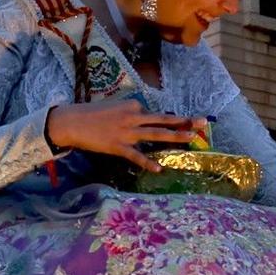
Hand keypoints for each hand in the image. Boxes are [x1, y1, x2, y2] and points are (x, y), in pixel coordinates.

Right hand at [45, 101, 200, 171]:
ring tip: (192, 138)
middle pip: (164, 120)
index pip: (152, 114)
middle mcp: (133, 117)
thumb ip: (128, 113)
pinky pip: (137, 156)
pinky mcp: (118, 146)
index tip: (177, 123)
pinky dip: (148, 163)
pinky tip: (160, 168)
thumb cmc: (89, 114)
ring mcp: (127, 132)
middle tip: (204, 122)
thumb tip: (140, 118)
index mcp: (132, 106)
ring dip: (176, 136)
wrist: (71, 122)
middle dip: (185, 121)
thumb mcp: (112, 107)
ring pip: (157, 134)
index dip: (160, 121)